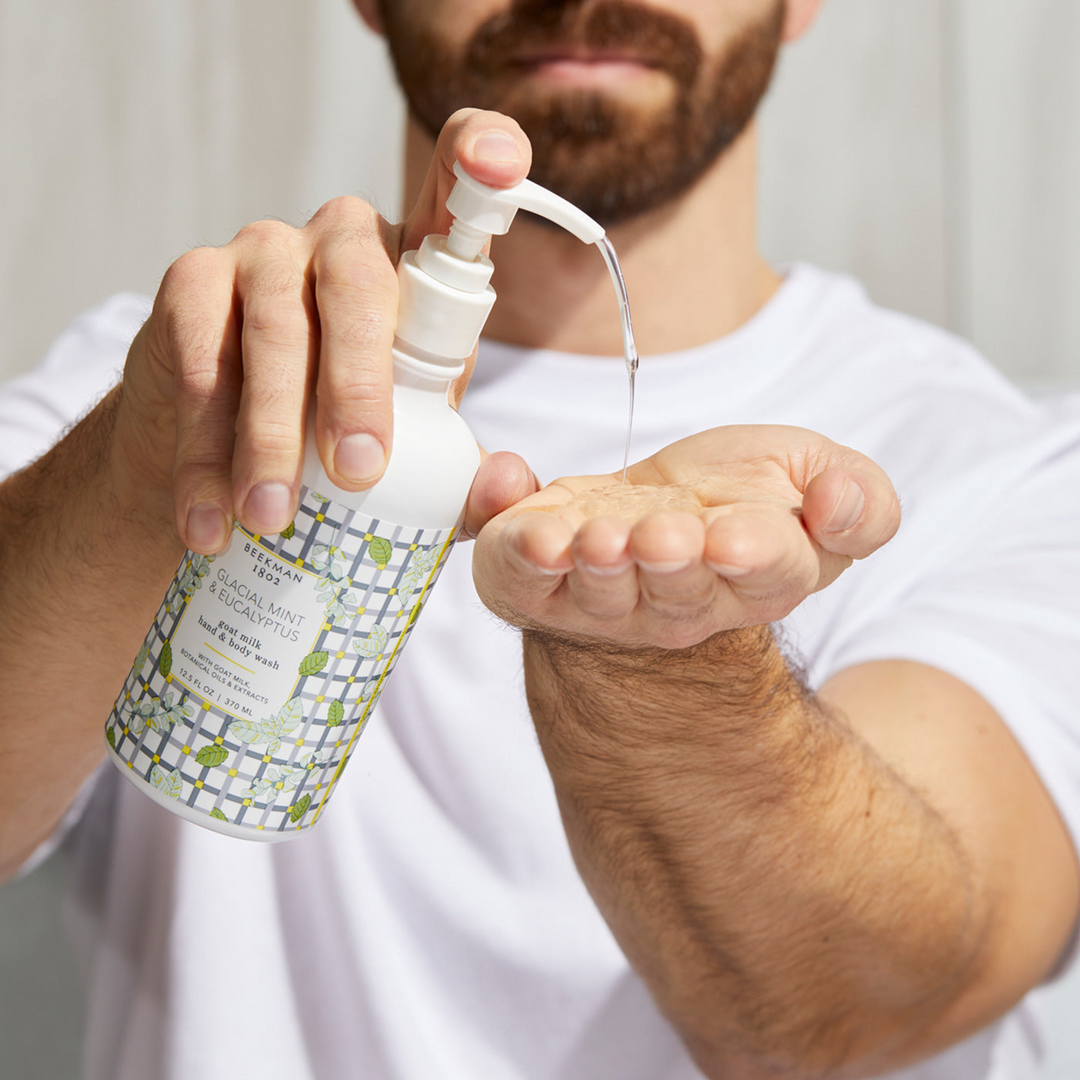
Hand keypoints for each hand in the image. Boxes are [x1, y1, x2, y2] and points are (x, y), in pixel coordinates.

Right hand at [110, 108, 532, 553]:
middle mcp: (345, 240)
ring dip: (272, 434)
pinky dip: (206, 449)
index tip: (501, 167)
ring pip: (277, 328)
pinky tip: (210, 516)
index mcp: (416, 271)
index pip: (455, 191)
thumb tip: (509, 487)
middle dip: (359, 385)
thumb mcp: (412, 461)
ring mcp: (265, 252)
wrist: (224, 465)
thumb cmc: (340, 446)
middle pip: (360, 282)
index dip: (481, 156)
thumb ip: (465, 477)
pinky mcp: (192, 282)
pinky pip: (204, 361)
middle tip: (356, 475)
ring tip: (272, 519)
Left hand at [472, 425, 900, 648]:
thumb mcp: (817, 477)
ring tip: (588, 535)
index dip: (751, 559)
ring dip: (587, 562)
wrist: (655, 512)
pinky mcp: (535, 582)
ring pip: (591, 593)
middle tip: (657, 536)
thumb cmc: (738, 498)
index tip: (733, 538)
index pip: (763, 576)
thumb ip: (857, 501)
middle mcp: (675, 601)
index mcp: (754, 576)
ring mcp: (599, 598)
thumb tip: (839, 504)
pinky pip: (515, 576)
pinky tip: (512, 494)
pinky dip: (507, 540)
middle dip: (662, 565)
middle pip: (671, 596)